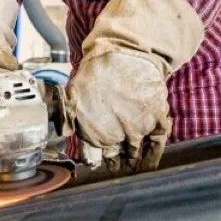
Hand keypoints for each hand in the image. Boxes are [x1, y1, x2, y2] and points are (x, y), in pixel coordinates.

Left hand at [69, 49, 170, 172]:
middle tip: (118, 163)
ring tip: (134, 166)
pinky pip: (157, 144)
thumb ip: (68, 115)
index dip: (95, 161)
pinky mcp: (156, 120)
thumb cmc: (98, 72)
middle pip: (116, 158)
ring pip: (136, 155)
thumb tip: (63, 132)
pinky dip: (153, 154)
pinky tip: (149, 160)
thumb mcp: (73, 93)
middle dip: (116, 162)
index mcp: (93, 131)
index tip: (98, 162)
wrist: (125, 54)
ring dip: (134, 162)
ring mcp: (138, 128)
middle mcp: (117, 134)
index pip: (93, 157)